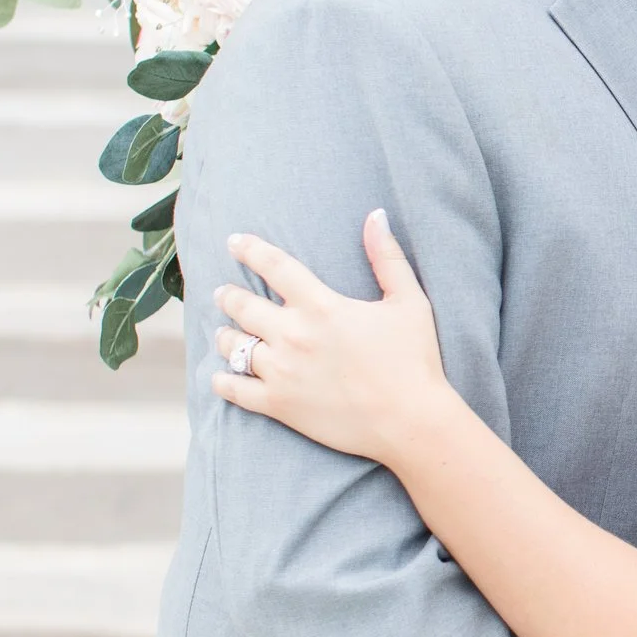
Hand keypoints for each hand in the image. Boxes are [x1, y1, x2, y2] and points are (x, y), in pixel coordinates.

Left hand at [211, 209, 455, 466]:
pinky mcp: (279, 405)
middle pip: (243, 306)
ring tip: (226, 334)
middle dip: (229, 296)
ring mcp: (282, 371)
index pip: (274, 266)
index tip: (233, 242)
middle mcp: (293, 335)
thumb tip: (376, 214)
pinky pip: (235, 390)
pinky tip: (221, 376)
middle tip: (224, 294)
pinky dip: (223, 381)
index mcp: (321, 306)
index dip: (250, 249)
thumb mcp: (409, 301)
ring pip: (233, 346)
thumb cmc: (414, 360)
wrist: (410, 421)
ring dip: (226, 336)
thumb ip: (388, 257)